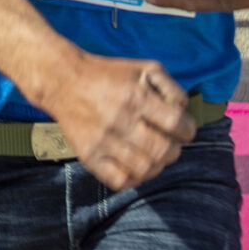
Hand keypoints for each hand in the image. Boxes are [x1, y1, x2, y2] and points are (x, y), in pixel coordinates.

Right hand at [40, 51, 193, 190]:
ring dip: (157, 165)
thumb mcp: (144, 68)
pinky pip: (119, 181)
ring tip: (152, 155)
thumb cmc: (108, 75)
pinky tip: (134, 166)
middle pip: (164, 151)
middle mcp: (118, 119)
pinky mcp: (88, 154)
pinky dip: (133, 178)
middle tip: (167, 143)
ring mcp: (102, 139)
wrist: (61, 80)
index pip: (177, 124)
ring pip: (145, 168)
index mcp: (135, 96)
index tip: (181, 129)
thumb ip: (171, 89)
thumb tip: (184, 115)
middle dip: (174, 150)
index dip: (187, 130)